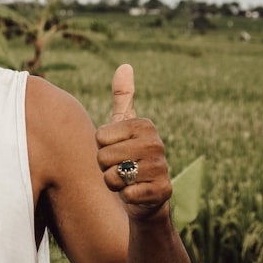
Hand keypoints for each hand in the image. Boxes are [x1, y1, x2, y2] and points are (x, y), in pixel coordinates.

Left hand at [95, 64, 171, 214]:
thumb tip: (125, 65)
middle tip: (120, 168)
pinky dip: (126, 196)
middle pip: (104, 157)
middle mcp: (156, 144)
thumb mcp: (124, 126)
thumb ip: (123, 97)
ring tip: (126, 180)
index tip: (116, 149)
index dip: (101, 148)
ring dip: (114, 183)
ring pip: (113, 176)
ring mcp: (161, 168)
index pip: (99, 137)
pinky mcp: (162, 192)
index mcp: (144, 125)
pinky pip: (127, 194)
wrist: (144, 196)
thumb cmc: (128, 156)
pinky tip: (136, 193)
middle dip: (105, 167)